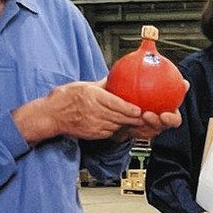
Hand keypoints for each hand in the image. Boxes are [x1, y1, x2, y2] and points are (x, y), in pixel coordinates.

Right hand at [13, 79, 187, 143]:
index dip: (133, 111)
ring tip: (156, 121)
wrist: (51, 115)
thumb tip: (122, 77)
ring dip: (139, 126)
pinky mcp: (98, 135)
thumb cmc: (67, 97)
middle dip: (144, 119)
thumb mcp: (87, 86)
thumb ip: (106, 84)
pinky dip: (128, 129)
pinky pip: (117, 132)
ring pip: (124, 128)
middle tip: (161, 115)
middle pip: (126, 120)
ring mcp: (98, 127)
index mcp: (94, 98)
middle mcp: (97, 114)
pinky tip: (140, 126)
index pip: (118, 106)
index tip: (145, 110)